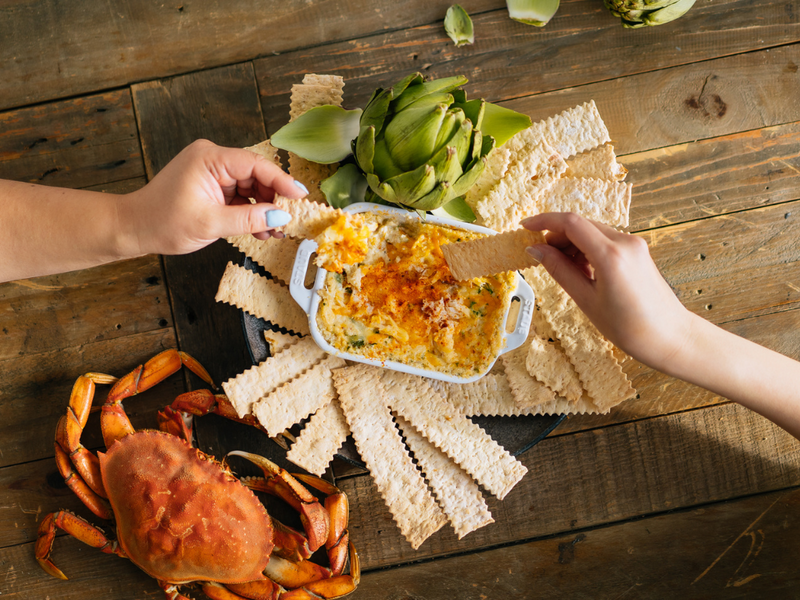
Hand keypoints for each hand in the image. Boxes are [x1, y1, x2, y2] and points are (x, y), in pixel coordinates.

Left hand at [119, 139, 307, 256]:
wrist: (135, 228)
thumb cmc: (162, 222)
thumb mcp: (211, 224)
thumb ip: (249, 219)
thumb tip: (281, 216)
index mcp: (209, 158)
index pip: (256, 165)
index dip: (282, 181)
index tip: (300, 197)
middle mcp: (212, 159)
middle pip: (257, 175)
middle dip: (273, 200)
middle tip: (287, 222)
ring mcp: (213, 172)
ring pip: (251, 187)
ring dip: (264, 209)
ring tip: (273, 231)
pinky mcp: (213, 185)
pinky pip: (241, 195)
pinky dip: (251, 212)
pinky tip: (260, 229)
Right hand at [522, 212, 695, 370]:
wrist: (670, 337)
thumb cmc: (629, 326)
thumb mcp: (586, 300)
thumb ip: (559, 270)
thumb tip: (535, 250)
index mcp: (611, 255)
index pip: (571, 223)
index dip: (544, 221)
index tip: (525, 227)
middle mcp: (625, 242)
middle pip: (581, 225)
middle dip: (556, 236)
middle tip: (541, 258)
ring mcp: (634, 244)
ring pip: (592, 232)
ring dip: (572, 244)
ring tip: (563, 270)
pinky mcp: (637, 250)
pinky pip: (604, 241)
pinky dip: (587, 249)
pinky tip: (582, 271)